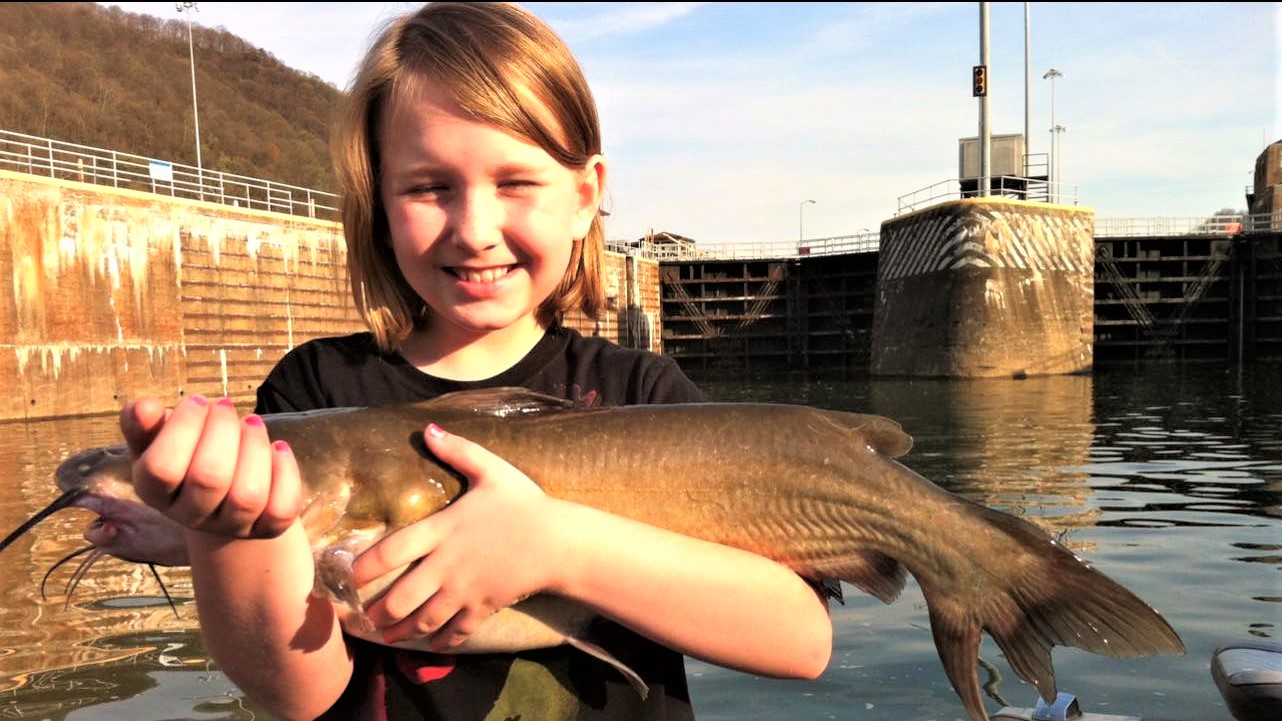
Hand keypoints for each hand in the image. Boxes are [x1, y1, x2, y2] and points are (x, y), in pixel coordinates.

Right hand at [120, 395, 302, 538]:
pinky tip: (278, 449)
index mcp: (153, 492)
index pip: (161, 468)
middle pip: (209, 478)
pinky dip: (286, 473)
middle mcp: (190, 516)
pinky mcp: (267, 528)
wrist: (222, 491)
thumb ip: (144, 422)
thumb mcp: (158, 435)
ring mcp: (230, 526)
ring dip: (255, 447)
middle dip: (223, 429)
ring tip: (251, 423)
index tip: (197, 401)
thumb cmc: (186, 452)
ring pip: (247, 496)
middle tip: (226, 407)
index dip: (183, 426)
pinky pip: (281, 509)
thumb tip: (144, 407)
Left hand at [352, 423, 563, 650]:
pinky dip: (440, 641)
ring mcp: (464, 591)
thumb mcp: (492, 470)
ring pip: (422, 620)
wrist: (559, 541)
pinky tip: (432, 645)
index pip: (390, 552)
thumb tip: (428, 429)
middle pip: (400, 597)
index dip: (363, 568)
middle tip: (365, 617)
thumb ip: (458, 450)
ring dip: (401, 631)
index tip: (348, 577)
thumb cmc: (524, 504)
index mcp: (442, 530)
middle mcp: (446, 565)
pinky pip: (455, 631)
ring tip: (387, 636)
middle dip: (379, 612)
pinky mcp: (483, 607)